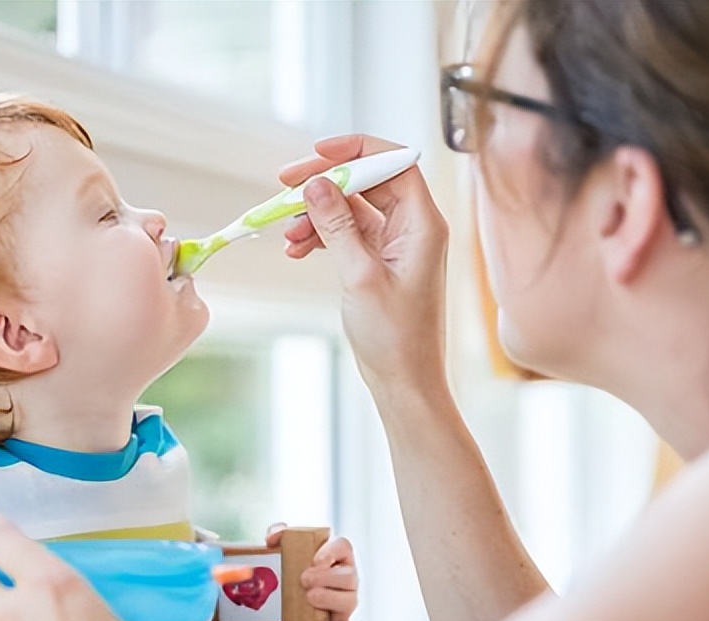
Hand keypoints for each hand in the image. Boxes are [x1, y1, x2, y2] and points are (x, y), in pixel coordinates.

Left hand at [266, 524, 358, 620]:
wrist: (291, 595)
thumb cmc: (294, 566)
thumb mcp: (287, 548)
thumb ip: (279, 535)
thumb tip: (272, 538)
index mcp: (337, 554)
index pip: (343, 546)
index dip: (331, 552)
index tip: (316, 560)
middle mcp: (347, 576)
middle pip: (348, 575)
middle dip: (327, 578)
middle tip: (304, 579)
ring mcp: (346, 599)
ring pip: (350, 600)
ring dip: (330, 599)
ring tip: (309, 597)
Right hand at [281, 134, 449, 400]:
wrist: (404, 380)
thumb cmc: (395, 337)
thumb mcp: (359, 276)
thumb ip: (337, 226)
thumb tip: (316, 184)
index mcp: (423, 223)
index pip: (392, 163)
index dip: (354, 151)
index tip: (315, 154)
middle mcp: (413, 227)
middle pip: (367, 180)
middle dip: (325, 182)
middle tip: (285, 185)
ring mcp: (396, 243)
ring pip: (352, 207)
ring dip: (317, 213)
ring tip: (287, 233)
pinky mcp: (380, 261)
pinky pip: (347, 232)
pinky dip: (321, 235)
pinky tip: (297, 248)